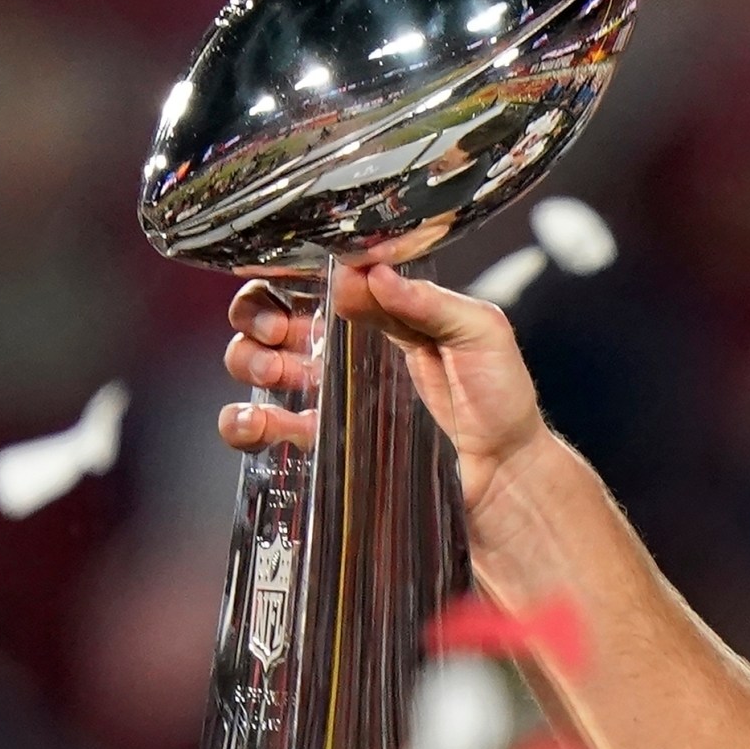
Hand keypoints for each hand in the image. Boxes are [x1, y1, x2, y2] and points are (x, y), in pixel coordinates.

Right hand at [219, 262, 551, 524]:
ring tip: (275, 373)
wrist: (506, 474)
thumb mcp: (482, 333)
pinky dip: (243, 422)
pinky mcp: (325, 445)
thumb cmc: (501, 401)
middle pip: (271, 318)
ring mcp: (331, 399)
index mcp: (378, 316)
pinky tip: (256, 422)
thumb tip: (375, 274)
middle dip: (258, 316)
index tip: (298, 287)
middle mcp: (345, 352)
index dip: (291, 277)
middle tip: (280, 333)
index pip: (315, 282)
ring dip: (247, 361)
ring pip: (257, 366)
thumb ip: (431, 301)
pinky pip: (265, 429)